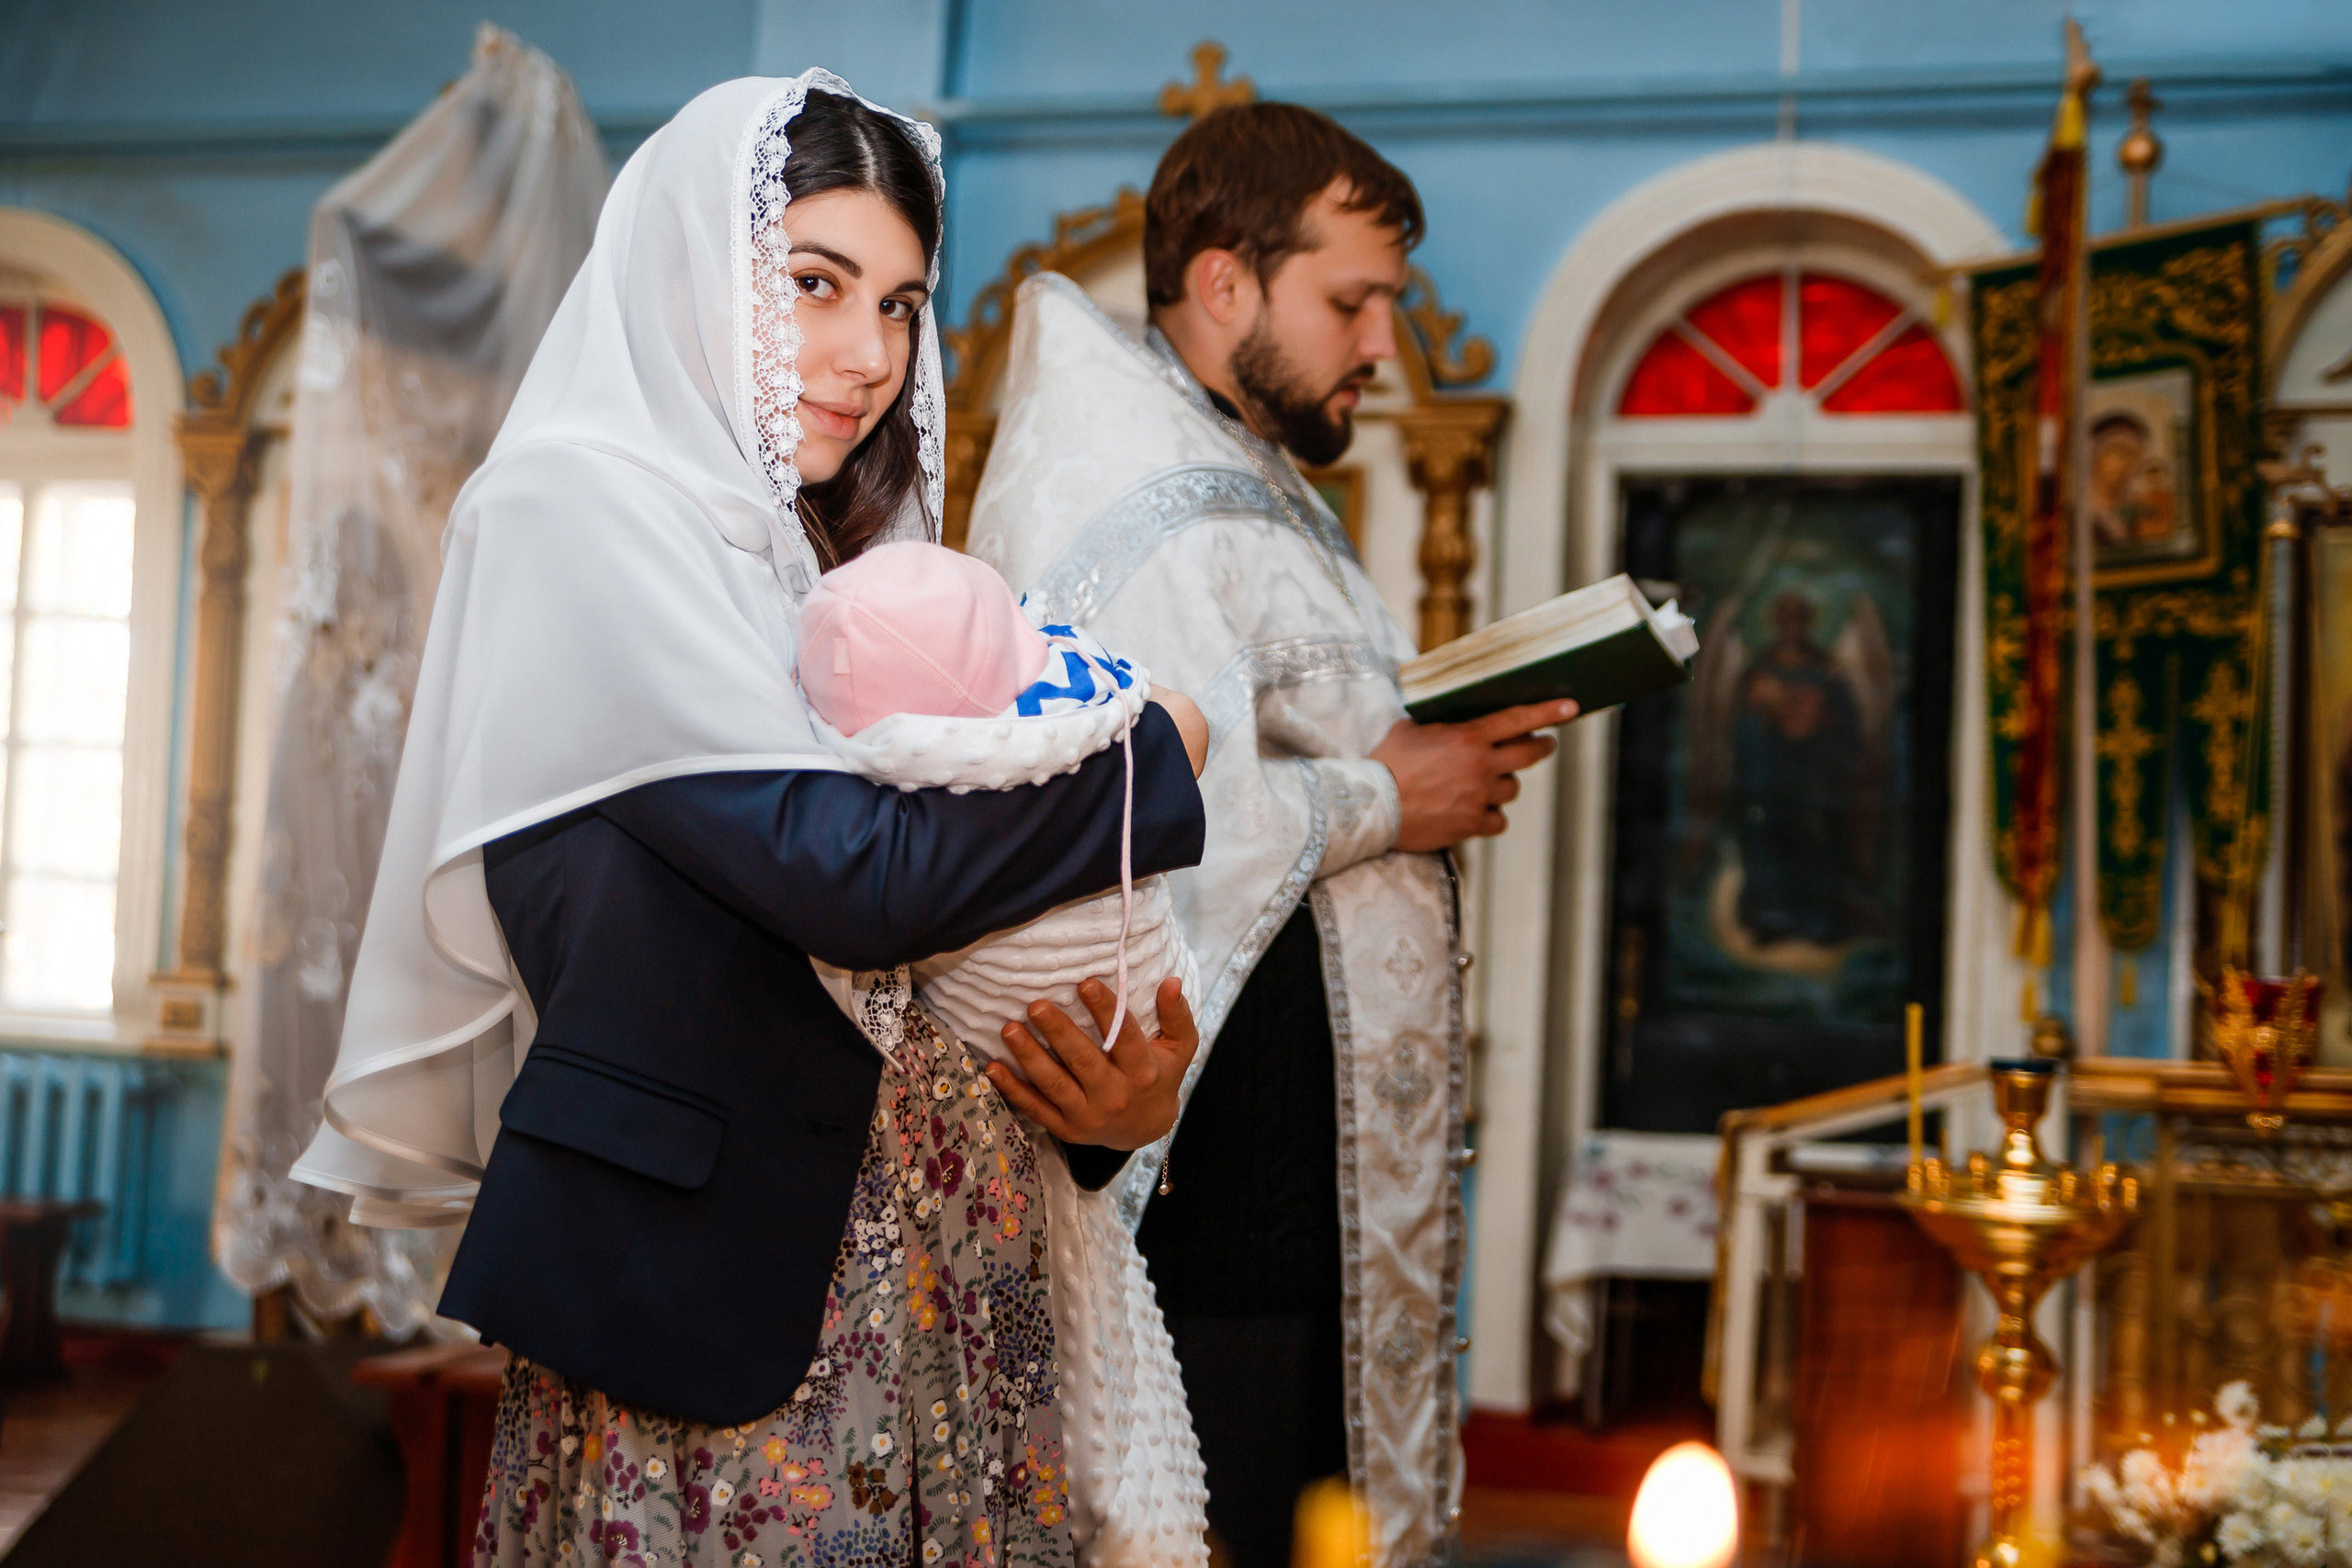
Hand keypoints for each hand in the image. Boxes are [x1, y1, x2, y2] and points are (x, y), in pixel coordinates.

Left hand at [987, 976, 1198, 1149]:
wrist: (1146, 1128)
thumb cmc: (1159, 1076)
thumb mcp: (1180, 1047)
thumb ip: (1177, 1015)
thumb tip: (1171, 982)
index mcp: (1142, 1071)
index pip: (1124, 1038)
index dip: (1106, 1011)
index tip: (1086, 984)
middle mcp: (1115, 1095)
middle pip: (1084, 1061)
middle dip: (1058, 1032)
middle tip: (1036, 1004)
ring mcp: (1088, 1115)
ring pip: (1055, 1085)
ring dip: (1029, 1057)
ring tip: (1009, 1029)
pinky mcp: (1066, 1128)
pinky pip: (1036, 1109)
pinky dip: (1013, 1090)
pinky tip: (993, 1067)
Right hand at [1371, 698, 1579, 851]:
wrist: (1371, 805)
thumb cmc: (1386, 762)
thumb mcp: (1412, 728)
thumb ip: (1441, 724)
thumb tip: (1451, 718)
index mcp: (1468, 737)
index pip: (1518, 720)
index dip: (1549, 712)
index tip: (1571, 707)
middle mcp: (1480, 766)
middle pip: (1528, 756)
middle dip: (1541, 748)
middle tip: (1544, 745)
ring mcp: (1478, 797)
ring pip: (1512, 790)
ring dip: (1504, 785)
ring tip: (1486, 784)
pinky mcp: (1470, 825)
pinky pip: (1498, 821)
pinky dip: (1491, 816)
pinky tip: (1477, 812)